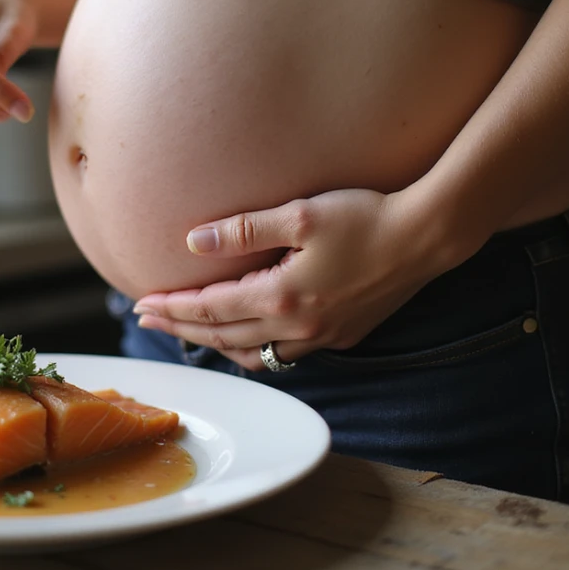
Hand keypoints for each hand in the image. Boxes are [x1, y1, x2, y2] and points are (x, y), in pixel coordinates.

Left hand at [132, 188, 447, 371]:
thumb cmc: (364, 217)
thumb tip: (193, 241)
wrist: (426, 237)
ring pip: (253, 353)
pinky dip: (254, 349)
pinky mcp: (342, 336)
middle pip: (224, 336)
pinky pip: (284, 355)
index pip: (211, 309)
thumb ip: (243, 230)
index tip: (142, 304)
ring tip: (188, 330)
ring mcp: (323, 337)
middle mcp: (299, 327)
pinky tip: (246, 337)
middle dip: (181, 327)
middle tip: (147, 319)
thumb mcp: (299, 215)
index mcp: (283, 297)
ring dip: (216, 343)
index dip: (174, 307)